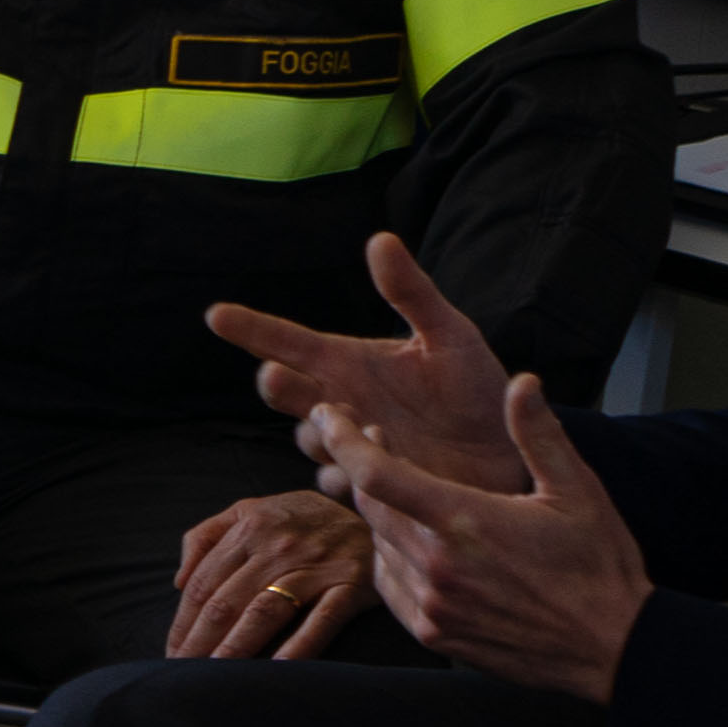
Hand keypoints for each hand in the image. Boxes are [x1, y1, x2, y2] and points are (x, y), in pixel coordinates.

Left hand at [170, 492, 376, 661]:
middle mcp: (279, 546)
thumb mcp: (251, 509)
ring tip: (214, 679)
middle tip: (183, 675)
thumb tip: (177, 581)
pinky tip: (277, 671)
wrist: (379, 509)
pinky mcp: (351, 586)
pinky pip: (321, 621)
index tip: (170, 653)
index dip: (182, 622)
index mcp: (249, 526)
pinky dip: (299, 647)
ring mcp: (316, 566)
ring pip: (264, 613)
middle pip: (226, 601)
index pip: (203, 582)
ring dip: (234, 649)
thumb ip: (207, 535)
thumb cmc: (303, 518)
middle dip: (199, 643)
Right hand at [213, 233, 532, 504]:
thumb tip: (380, 239)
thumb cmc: (478, 390)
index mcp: (348, 362)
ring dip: (323, 431)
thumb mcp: (450, 335)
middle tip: (275, 375)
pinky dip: (347, 473)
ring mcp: (350, 446)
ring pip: (310, 439)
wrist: (511, 455)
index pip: (286, 342)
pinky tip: (368, 466)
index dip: (251, 329)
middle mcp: (340, 403)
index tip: (216, 314)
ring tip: (356, 423)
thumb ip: (411, 293)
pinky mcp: (369, 487)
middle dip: (279, 386)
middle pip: (288, 394)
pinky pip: (340, 482)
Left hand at [334, 376, 648, 699]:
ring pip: (378, 546)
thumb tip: (523, 382)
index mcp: (463, 522)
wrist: (613, 648)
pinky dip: (392, 559)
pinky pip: (389, 586)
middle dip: (363, 468)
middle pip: (369, 506)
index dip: (344, 440)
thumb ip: (540, 434)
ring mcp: (432, 605)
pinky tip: (417, 544)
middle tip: (375, 440)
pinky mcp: (434, 634)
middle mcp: (437, 566)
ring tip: (408, 494)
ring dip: (382, 515)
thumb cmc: (599, 565)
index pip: (376, 474)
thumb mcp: (578, 490)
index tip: (330, 416)